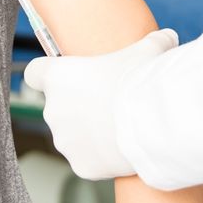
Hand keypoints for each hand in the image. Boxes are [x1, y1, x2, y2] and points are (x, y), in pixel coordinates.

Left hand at [22, 29, 176, 179]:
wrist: (153, 121)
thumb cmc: (143, 79)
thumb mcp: (148, 50)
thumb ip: (153, 41)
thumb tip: (167, 37)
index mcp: (57, 77)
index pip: (35, 73)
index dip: (48, 74)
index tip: (67, 76)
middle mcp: (53, 110)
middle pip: (58, 107)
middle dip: (79, 106)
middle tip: (110, 104)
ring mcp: (65, 141)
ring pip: (72, 136)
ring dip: (89, 133)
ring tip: (120, 129)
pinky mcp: (81, 166)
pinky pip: (87, 160)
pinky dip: (101, 158)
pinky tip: (122, 150)